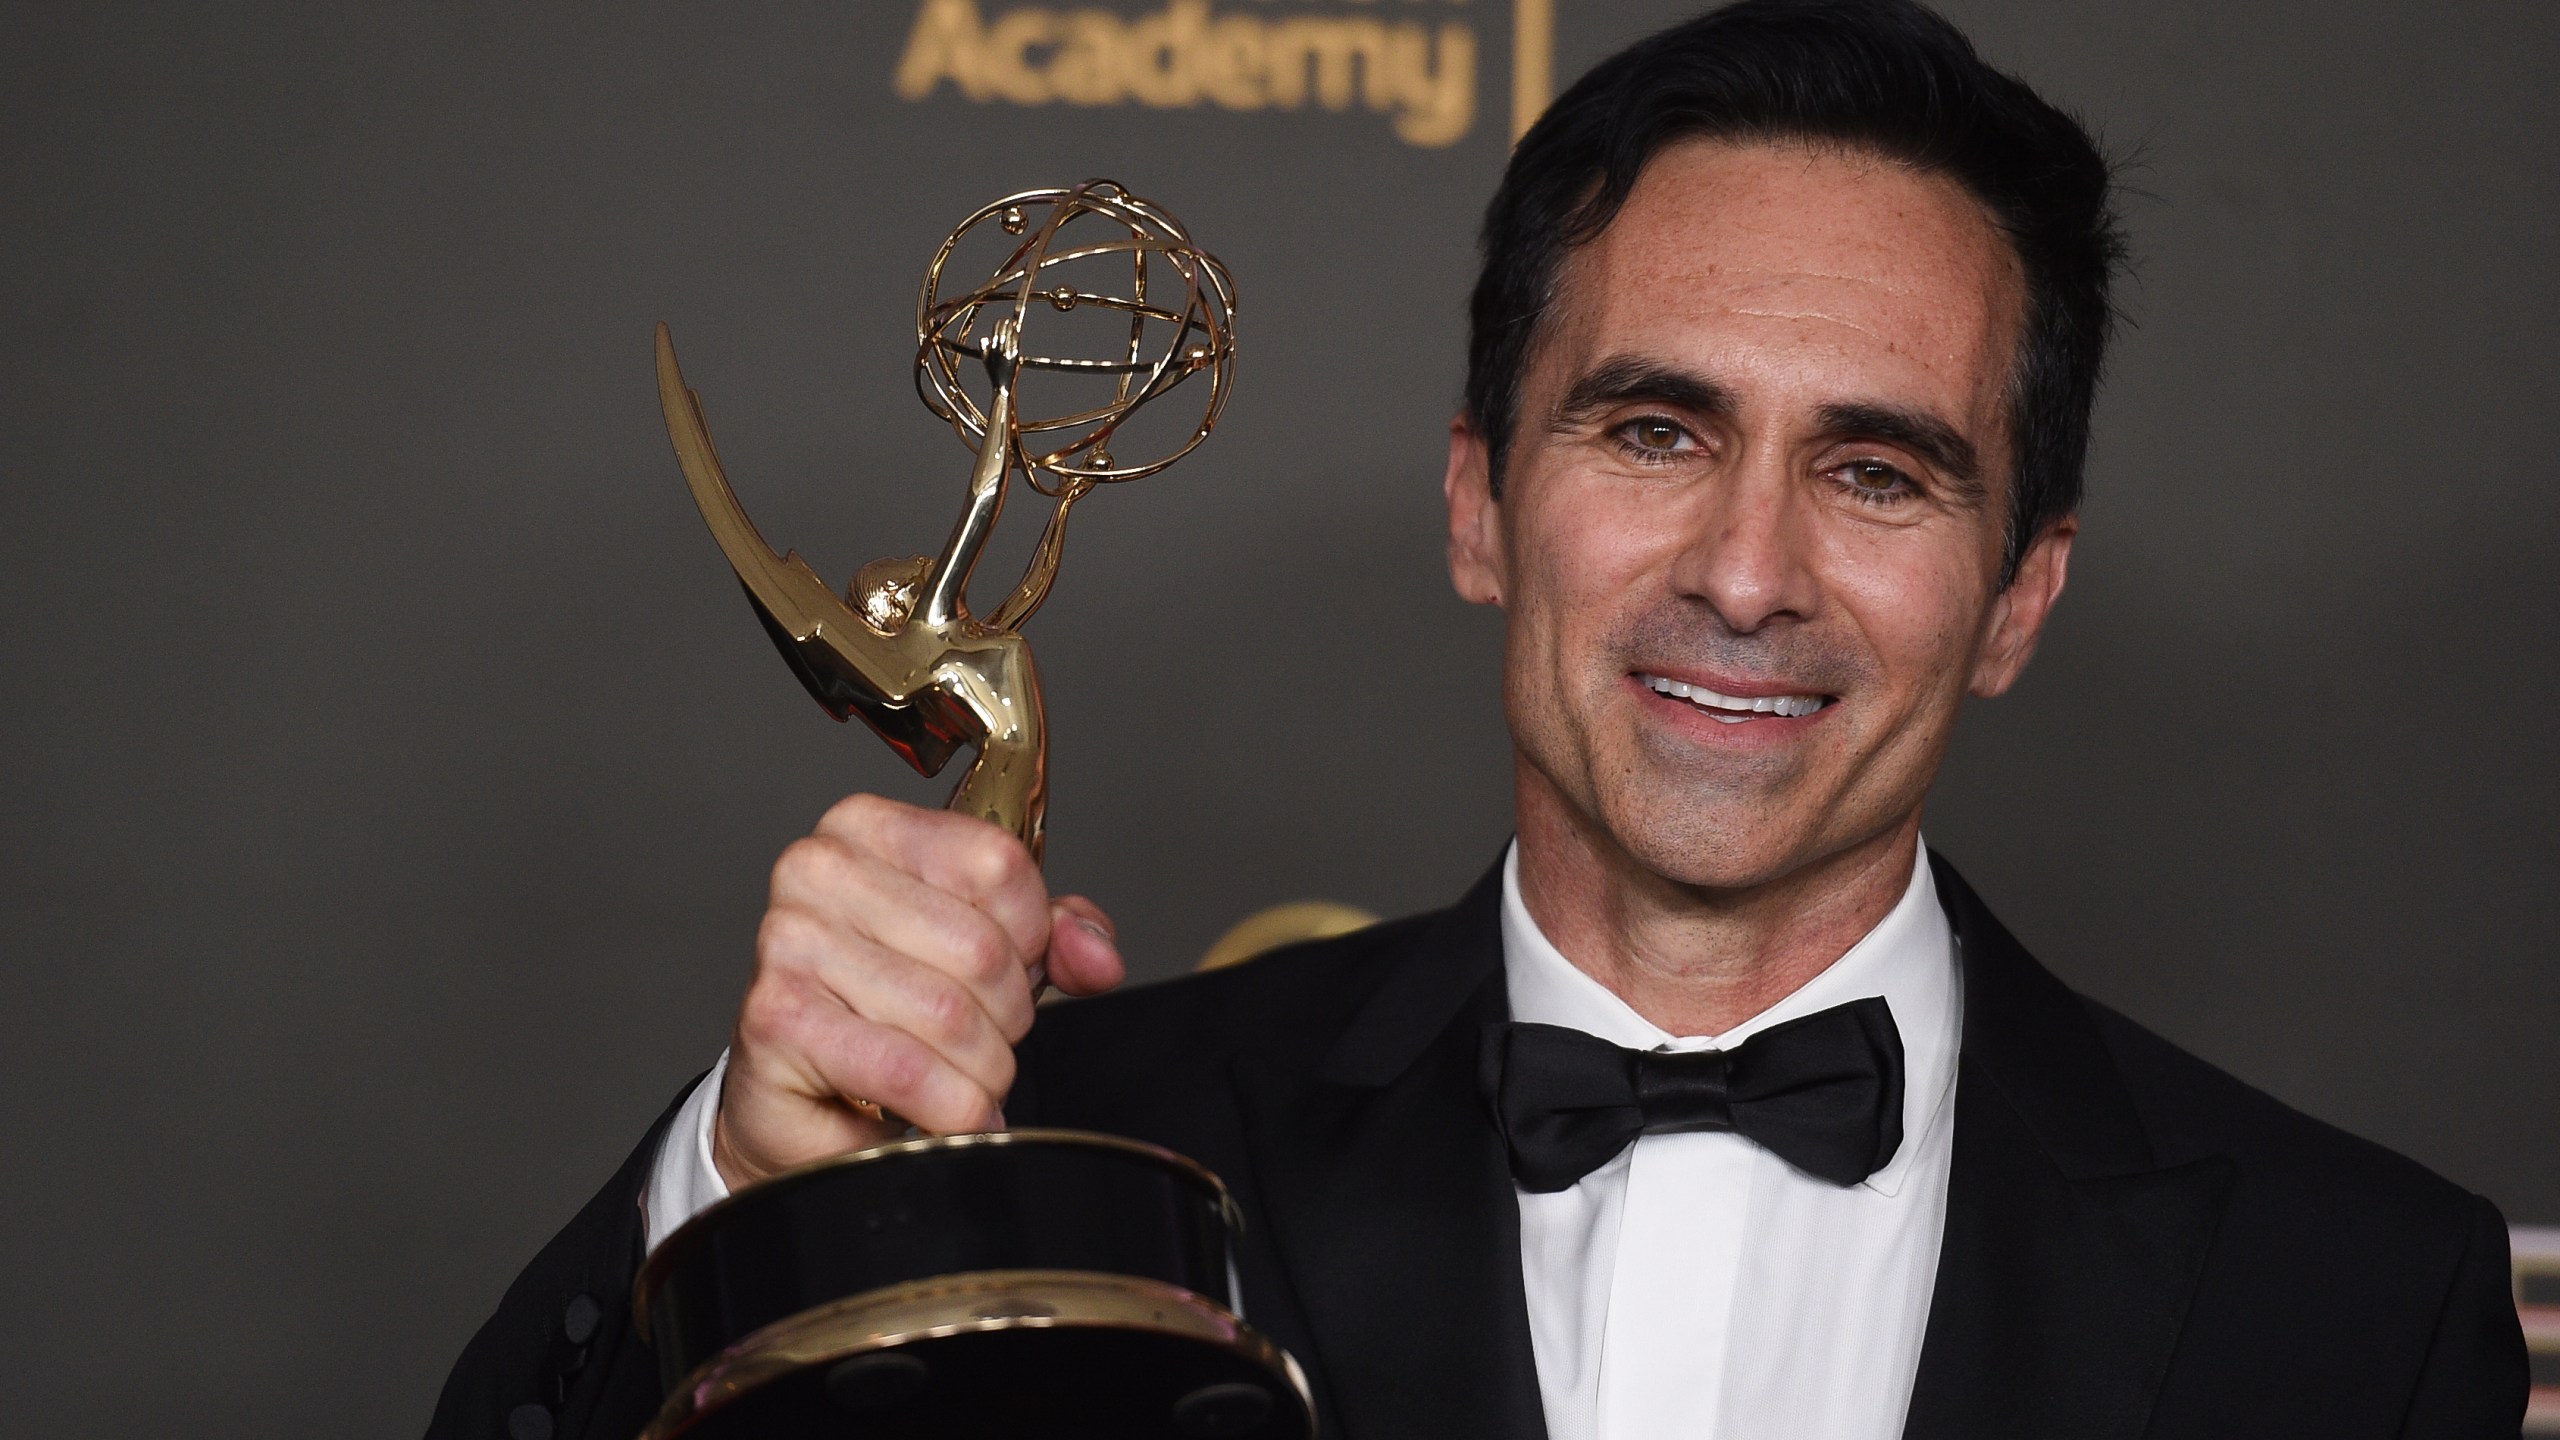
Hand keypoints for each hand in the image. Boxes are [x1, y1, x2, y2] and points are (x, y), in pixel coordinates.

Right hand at [711, 794, 1126, 1188]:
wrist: (802, 1104)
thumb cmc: (888, 1013)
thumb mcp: (988, 952)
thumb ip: (1055, 938)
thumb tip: (1097, 955)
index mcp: (868, 827)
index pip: (1000, 864)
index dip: (1032, 936)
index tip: (1010, 968)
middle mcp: (818, 869)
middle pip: (982, 947)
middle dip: (1007, 1016)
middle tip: (978, 1039)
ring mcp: (790, 941)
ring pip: (952, 1017)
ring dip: (981, 1072)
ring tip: (957, 1077)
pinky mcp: (776, 1019)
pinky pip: (909, 1070)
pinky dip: (951, 1108)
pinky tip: (947, 1112)